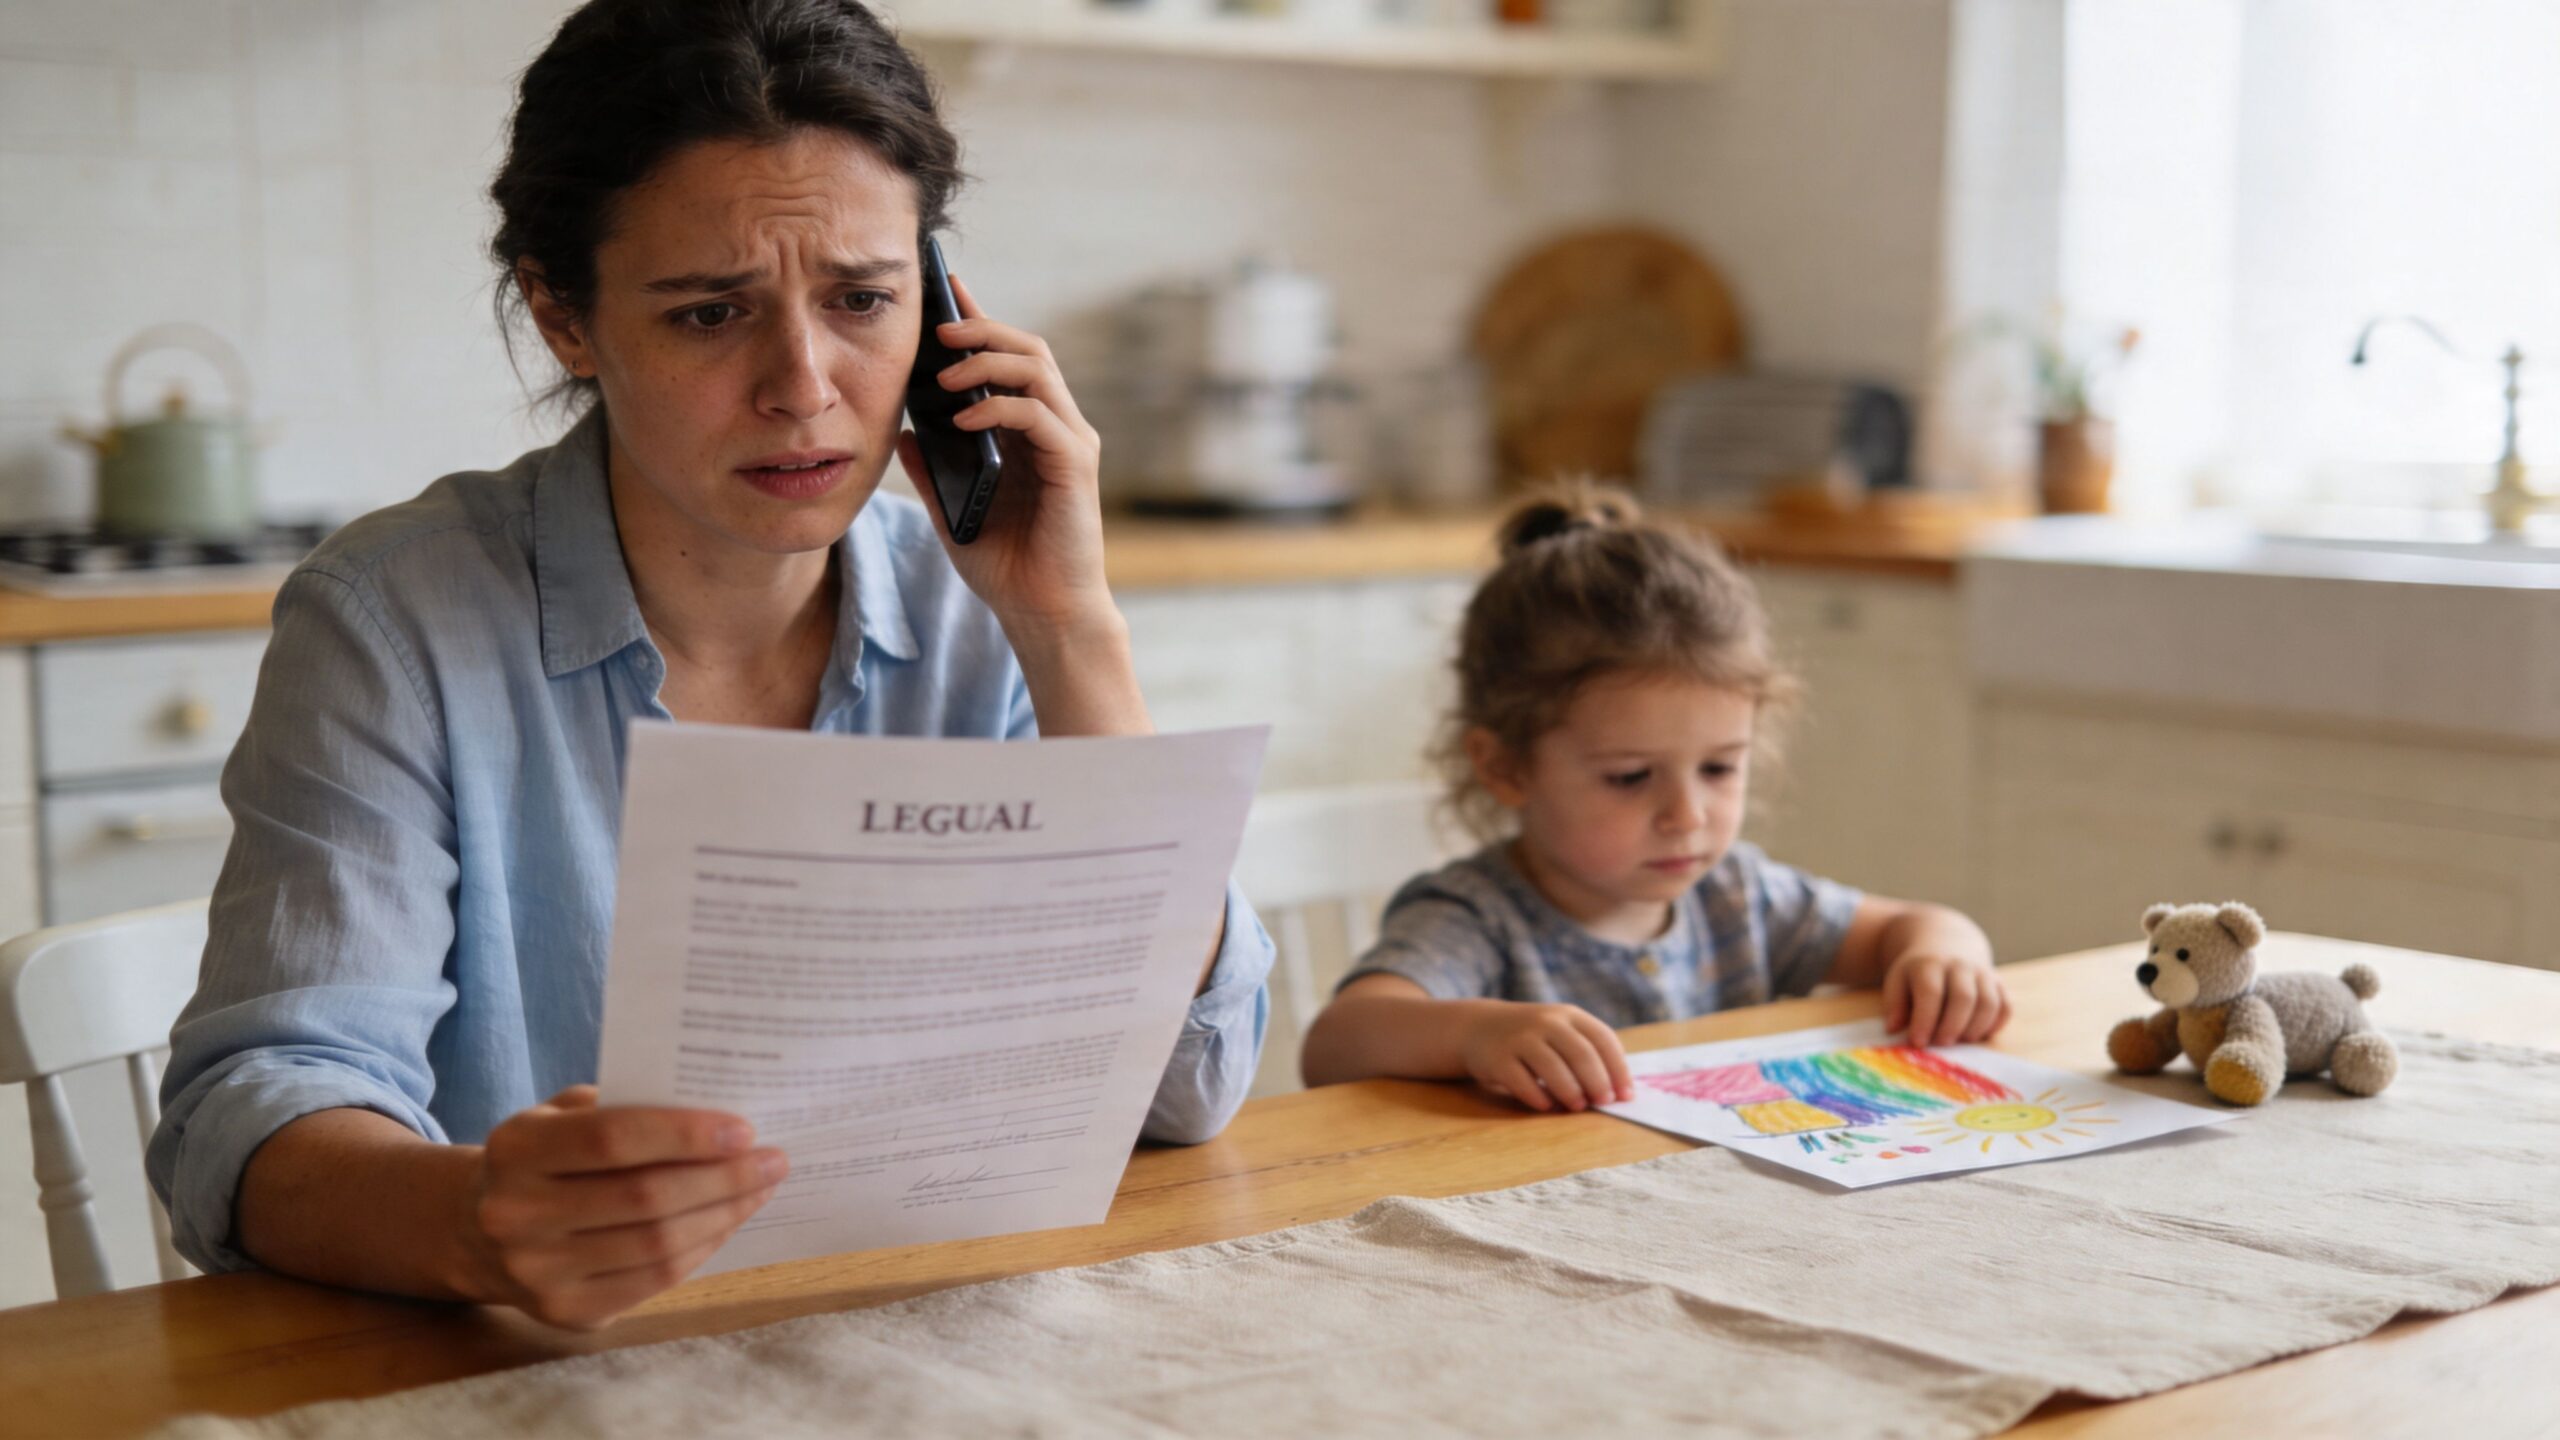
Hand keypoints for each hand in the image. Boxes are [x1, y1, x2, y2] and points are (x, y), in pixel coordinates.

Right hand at [457, 1086, 786, 1329]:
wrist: (477, 1231)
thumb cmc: (545, 1157)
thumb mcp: (561, 1115)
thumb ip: (625, 1105)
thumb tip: (718, 1108)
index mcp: (515, 1150)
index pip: (612, 1138)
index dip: (684, 1134)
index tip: (744, 1129)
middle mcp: (517, 1215)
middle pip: (645, 1198)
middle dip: (723, 1177)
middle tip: (773, 1159)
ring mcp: (539, 1273)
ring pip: (658, 1245)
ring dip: (724, 1214)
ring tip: (761, 1188)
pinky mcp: (566, 1312)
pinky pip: (655, 1280)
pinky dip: (703, 1248)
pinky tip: (727, 1221)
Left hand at [898, 274, 1110, 640]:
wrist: (1042, 613)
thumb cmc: (1005, 563)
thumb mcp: (951, 508)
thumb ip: (931, 468)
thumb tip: (902, 431)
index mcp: (1029, 431)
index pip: (1007, 359)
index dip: (977, 321)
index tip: (944, 289)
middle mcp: (1056, 427)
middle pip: (1027, 348)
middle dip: (981, 329)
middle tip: (936, 328)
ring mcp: (1069, 442)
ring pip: (1036, 369)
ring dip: (987, 361)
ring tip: (944, 372)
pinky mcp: (1076, 465)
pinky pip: (1037, 414)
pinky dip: (998, 407)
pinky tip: (962, 420)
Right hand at [1458, 1002, 1635, 1112]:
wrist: (1479, 1027)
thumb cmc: (1533, 1036)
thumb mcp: (1560, 1031)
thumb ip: (1586, 1052)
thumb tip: (1618, 1092)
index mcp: (1569, 1015)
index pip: (1603, 1038)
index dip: (1618, 1068)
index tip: (1626, 1095)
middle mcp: (1546, 1022)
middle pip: (1581, 1053)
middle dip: (1598, 1081)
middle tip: (1604, 1102)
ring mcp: (1520, 1038)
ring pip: (1552, 1067)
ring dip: (1570, 1091)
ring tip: (1578, 1107)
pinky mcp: (1497, 1059)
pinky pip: (1521, 1081)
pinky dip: (1537, 1097)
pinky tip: (1546, 1105)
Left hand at [1883, 953, 2010, 1046]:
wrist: (1945, 942)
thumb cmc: (1917, 971)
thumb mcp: (1898, 979)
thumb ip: (1895, 1004)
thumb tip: (1894, 1029)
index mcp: (1929, 964)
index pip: (1930, 992)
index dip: (1925, 1019)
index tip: (1917, 1042)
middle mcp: (1959, 966)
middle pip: (1963, 997)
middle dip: (1952, 1026)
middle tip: (1941, 1043)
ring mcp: (1982, 973)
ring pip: (1989, 1002)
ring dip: (1975, 1027)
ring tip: (1960, 1040)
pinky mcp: (1998, 983)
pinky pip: (2005, 1006)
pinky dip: (1996, 1024)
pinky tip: (1980, 1034)